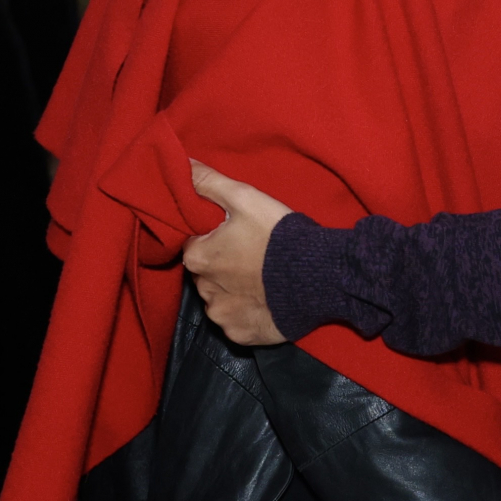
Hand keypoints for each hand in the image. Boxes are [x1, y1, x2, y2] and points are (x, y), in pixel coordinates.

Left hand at [180, 161, 289, 344]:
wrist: (320, 277)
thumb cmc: (278, 236)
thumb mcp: (245, 198)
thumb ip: (209, 182)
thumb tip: (181, 164)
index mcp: (198, 257)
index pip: (193, 244)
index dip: (213, 237)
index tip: (235, 234)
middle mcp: (203, 291)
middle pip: (205, 274)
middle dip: (221, 265)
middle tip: (251, 255)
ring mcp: (223, 317)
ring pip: (219, 299)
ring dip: (232, 291)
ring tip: (261, 280)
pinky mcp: (242, 336)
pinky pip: (237, 323)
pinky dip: (248, 313)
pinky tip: (266, 300)